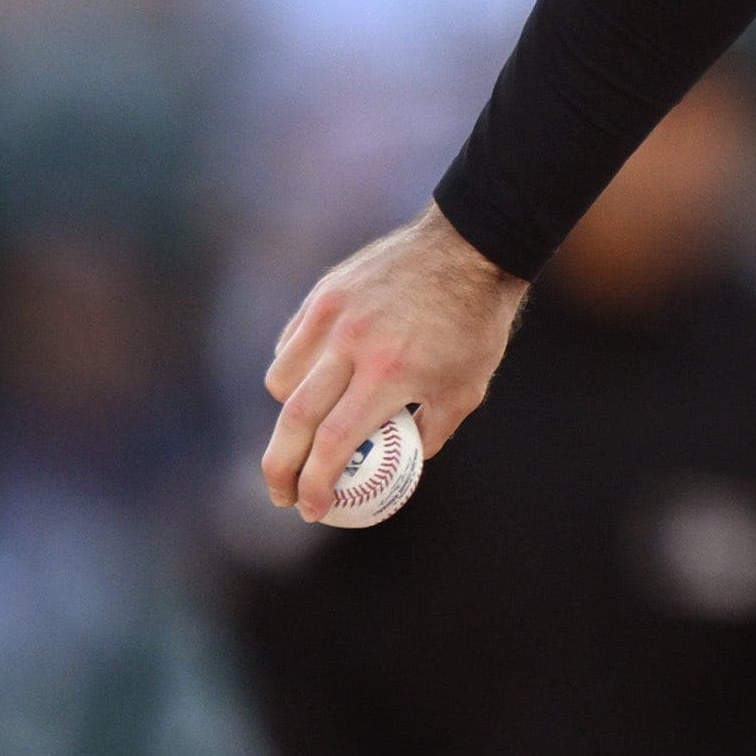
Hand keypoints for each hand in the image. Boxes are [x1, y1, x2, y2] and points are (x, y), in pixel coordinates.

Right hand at [262, 206, 528, 520]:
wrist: (473, 245)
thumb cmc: (476, 324)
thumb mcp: (467, 388)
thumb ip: (429, 432)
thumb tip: (395, 465)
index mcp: (391, 372)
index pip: (335, 444)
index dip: (316, 484)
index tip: (312, 510)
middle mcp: (353, 345)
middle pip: (293, 422)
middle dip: (279, 470)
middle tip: (281, 495)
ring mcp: (333, 315)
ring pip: (282, 382)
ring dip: (289, 415)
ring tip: (308, 430)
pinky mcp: (324, 293)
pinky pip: (290, 345)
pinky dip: (295, 371)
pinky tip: (316, 380)